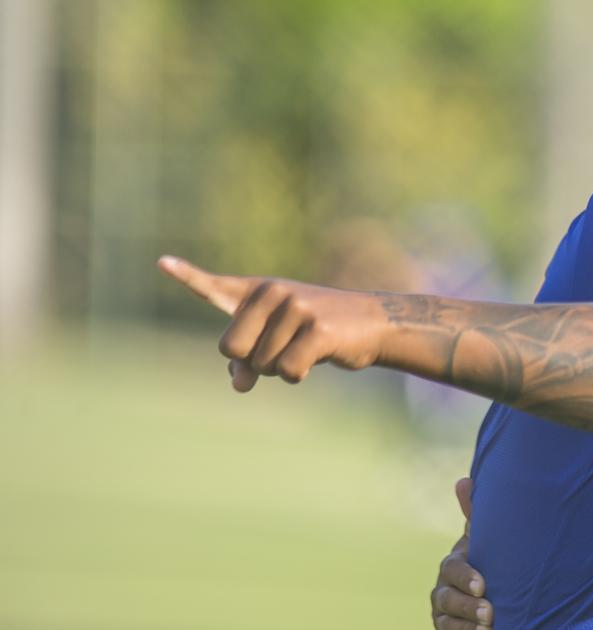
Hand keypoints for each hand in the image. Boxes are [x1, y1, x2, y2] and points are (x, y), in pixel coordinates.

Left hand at [157, 256, 387, 390]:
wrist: (374, 323)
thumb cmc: (320, 332)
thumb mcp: (279, 342)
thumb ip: (248, 361)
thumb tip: (238, 385)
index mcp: (259, 291)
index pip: (215, 287)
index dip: (188, 277)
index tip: (162, 263)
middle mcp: (273, 293)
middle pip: (230, 349)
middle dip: (251, 362)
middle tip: (281, 350)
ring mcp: (296, 308)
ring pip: (261, 365)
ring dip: (281, 369)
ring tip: (306, 348)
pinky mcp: (317, 329)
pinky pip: (287, 371)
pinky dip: (298, 375)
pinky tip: (317, 358)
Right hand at [432, 478, 492, 628]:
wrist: (493, 586)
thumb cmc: (492, 556)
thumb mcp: (487, 537)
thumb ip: (475, 514)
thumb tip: (462, 480)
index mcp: (455, 561)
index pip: (454, 568)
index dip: (466, 576)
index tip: (483, 586)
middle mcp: (444, 585)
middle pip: (448, 596)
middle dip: (467, 605)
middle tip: (489, 612)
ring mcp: (443, 607)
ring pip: (447, 617)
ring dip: (467, 622)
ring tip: (488, 625)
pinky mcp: (445, 625)